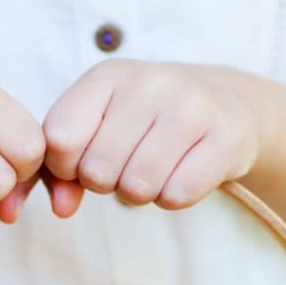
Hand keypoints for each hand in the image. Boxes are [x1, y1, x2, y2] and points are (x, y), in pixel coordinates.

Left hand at [41, 60, 266, 213]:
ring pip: (137, 187)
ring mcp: (192, 107)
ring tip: (152, 170)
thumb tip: (61, 208)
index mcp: (107, 76)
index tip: (83, 161)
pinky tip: (181, 173)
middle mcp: (150, 82)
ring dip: (139, 193)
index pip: (59, 138)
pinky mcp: (226, 136)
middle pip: (97, 171)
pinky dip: (173, 197)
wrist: (223, 104)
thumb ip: (61, 170)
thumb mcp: (97, 129)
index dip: (65, 167)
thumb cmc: (143, 124)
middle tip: (125, 166)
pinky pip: (178, 195)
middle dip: (105, 183)